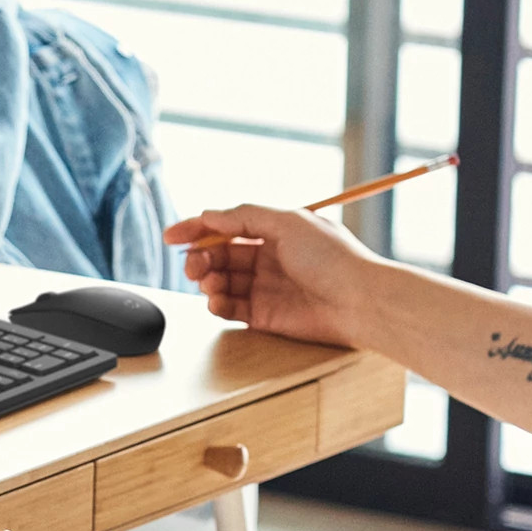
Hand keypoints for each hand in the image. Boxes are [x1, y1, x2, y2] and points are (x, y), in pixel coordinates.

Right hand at [163, 204, 377, 348]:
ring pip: (222, 281)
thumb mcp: (288, 221)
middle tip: (193, 266)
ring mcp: (267, 287)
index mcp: (275, 230)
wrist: (360, 301)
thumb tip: (209, 215)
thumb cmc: (334, 258)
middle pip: (220, 254)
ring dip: (207, 281)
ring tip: (208, 284)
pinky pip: (232, 308)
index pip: (227, 225)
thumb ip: (244, 216)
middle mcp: (269, 257)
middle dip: (200, 258)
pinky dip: (218, 304)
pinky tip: (216, 302)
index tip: (171, 236)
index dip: (197, 229)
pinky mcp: (267, 316)